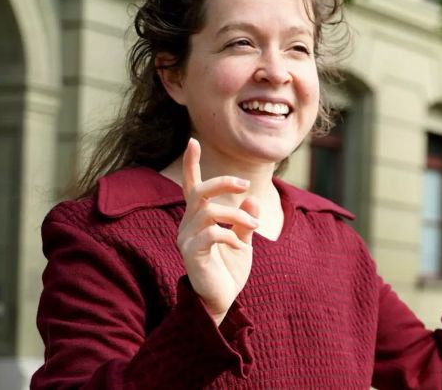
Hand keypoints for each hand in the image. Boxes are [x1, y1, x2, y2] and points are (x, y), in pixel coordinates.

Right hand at [177, 138, 259, 324]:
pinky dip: (231, 235)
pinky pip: (211, 234)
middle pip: (200, 192)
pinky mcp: (192, 255)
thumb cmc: (229, 269)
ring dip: (236, 214)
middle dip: (223, 183)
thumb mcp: (243, 239)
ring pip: (209, 211)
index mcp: (199, 219)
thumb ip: (245, 219)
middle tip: (245, 184)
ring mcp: (187, 240)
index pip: (193, 187)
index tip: (193, 141)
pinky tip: (240, 245)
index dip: (191, 164)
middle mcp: (188, 225)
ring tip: (254, 228)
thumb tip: (252, 198)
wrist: (221, 300)